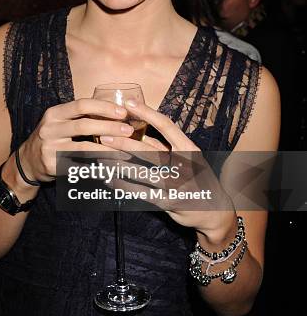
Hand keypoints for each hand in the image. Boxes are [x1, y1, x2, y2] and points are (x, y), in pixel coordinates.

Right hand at [18, 99, 133, 182]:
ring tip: (124, 151)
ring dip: (107, 149)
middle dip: (109, 127)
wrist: (27, 162)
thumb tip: (115, 111)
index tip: (122, 112)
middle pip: (84, 125)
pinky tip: (112, 166)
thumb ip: (81, 116)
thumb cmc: (52, 137)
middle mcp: (50, 128)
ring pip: (83, 148)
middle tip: (128, 131)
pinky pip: (80, 166)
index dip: (103, 107)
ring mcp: (50, 148)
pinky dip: (97, 166)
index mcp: (55, 113)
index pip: (81, 104)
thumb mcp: (60, 122)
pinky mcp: (52, 165)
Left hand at [99, 100, 235, 239]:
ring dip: (118, 165)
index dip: (147, 113)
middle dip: (123, 142)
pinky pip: (142, 193)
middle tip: (103, 134)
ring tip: (99, 157)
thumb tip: (142, 132)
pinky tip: (109, 180)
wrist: (216, 212)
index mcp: (189, 149)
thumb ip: (166, 147)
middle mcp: (184, 165)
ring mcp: (177, 185)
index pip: (166, 126)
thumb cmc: (199, 180)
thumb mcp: (188, 159)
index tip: (129, 103)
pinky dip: (124, 186)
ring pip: (141, 172)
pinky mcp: (169, 202)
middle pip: (148, 149)